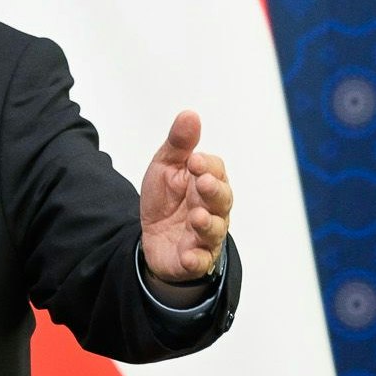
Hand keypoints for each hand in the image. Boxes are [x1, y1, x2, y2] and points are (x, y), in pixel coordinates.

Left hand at [139, 110, 232, 286]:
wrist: (154, 238)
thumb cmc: (168, 200)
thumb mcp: (166, 168)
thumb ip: (179, 145)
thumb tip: (190, 114)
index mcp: (208, 184)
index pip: (216, 171)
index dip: (207, 166)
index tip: (194, 160)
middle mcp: (214, 209)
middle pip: (222, 199)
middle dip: (214, 191)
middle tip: (203, 183)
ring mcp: (206, 235)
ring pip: (214, 230)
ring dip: (207, 224)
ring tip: (197, 218)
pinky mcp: (195, 259)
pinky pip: (200, 261)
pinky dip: (196, 259)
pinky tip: (190, 256)